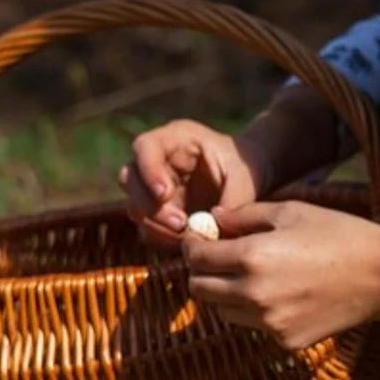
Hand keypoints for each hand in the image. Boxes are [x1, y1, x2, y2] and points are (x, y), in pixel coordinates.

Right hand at [118, 120, 270, 246]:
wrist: (249, 178)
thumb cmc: (247, 168)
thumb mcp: (245, 178)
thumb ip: (230, 200)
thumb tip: (211, 228)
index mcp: (175, 139)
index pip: (145, 147)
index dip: (148, 171)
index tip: (165, 193)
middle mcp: (156, 161)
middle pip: (130, 179)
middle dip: (149, 205)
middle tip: (179, 223)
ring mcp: (152, 186)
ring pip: (134, 206)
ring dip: (154, 225)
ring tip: (185, 234)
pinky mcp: (156, 210)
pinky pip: (146, 226)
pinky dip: (160, 236)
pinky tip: (182, 240)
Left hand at [182, 200, 379, 350]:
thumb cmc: (338, 235)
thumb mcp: (290, 213)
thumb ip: (244, 215)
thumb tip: (211, 217)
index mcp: (252, 257)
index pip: (196, 257)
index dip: (191, 246)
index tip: (198, 240)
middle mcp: (253, 293)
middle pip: (198, 288)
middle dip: (200, 272)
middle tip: (215, 260)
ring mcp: (268, 321)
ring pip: (221, 310)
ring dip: (224, 293)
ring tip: (250, 276)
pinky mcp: (283, 340)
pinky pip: (251, 325)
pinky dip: (253, 311)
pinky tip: (279, 294)